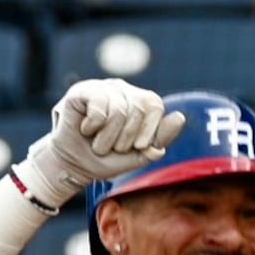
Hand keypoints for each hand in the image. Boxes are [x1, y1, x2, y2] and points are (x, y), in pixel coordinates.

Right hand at [22, 80, 186, 207]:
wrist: (74, 166)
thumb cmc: (106, 159)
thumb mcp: (138, 155)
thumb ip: (159, 139)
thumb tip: (180, 117)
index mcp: (140, 101)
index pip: (155, 105)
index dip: (149, 130)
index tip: (137, 146)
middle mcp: (123, 89)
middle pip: (137, 110)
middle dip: (124, 139)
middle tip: (111, 146)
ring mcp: (103, 87)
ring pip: (117, 111)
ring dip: (106, 138)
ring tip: (97, 141)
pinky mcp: (83, 90)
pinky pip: (99, 106)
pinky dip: (93, 127)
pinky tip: (86, 129)